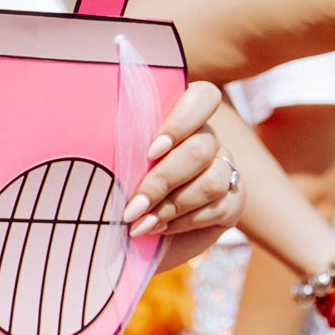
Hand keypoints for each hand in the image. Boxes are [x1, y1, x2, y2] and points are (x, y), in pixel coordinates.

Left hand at [125, 81, 240, 239]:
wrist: (138, 237)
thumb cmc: (122, 191)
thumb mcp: (116, 165)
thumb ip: (122, 147)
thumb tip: (100, 136)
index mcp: (180, 117)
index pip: (203, 97)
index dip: (180, 122)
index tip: (150, 151)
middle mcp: (207, 138)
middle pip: (200, 148)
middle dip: (162, 180)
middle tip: (133, 205)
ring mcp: (225, 168)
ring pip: (211, 181)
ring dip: (171, 206)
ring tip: (141, 222)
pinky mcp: (234, 200)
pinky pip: (217, 207)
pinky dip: (182, 222)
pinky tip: (158, 228)